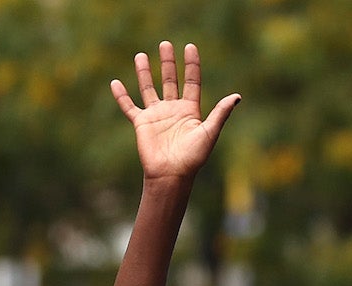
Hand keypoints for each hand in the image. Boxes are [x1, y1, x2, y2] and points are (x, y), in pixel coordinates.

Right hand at [109, 42, 239, 183]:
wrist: (171, 175)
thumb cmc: (192, 157)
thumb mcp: (209, 132)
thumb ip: (220, 113)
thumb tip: (237, 96)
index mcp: (190, 110)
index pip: (192, 82)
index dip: (191, 65)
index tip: (190, 47)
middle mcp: (173, 110)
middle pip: (170, 80)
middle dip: (168, 63)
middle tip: (166, 44)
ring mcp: (156, 115)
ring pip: (149, 88)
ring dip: (145, 72)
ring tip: (141, 55)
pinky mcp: (141, 123)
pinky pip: (129, 107)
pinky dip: (121, 96)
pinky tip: (115, 83)